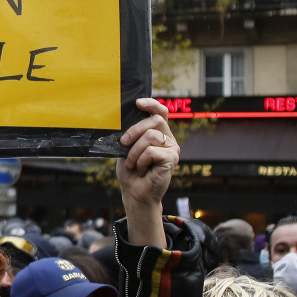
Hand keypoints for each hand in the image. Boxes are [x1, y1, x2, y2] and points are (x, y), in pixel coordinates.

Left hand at [116, 98, 178, 246]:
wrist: (135, 193)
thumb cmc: (130, 172)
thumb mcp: (126, 149)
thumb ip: (131, 135)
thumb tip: (123, 120)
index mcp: (157, 133)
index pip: (160, 112)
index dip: (151, 104)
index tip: (138, 103)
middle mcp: (167, 138)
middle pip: (154, 120)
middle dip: (135, 130)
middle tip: (123, 143)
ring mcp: (172, 147)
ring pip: (151, 136)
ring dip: (135, 151)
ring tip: (133, 164)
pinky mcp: (172, 158)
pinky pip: (152, 151)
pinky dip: (141, 160)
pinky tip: (142, 170)